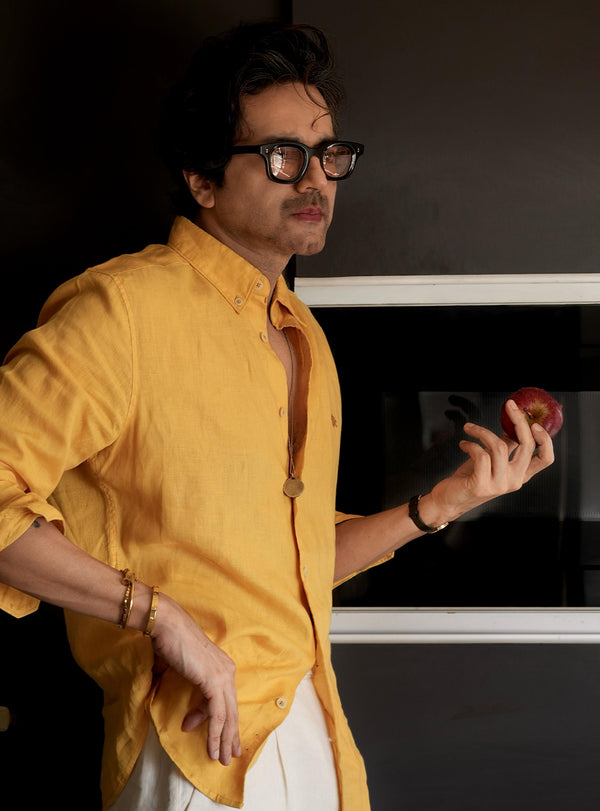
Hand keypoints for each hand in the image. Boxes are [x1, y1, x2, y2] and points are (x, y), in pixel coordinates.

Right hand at [149, 593, 241, 765]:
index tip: (203, 733)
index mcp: (222, 666)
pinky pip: (218, 715)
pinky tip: (211, 748)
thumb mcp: (180, 669)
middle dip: (231, 735)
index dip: (219, 720)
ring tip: (220, 759)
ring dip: (224, 740)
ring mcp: (223, 676)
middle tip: (229, 755)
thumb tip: (180, 707)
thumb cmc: (170, 642)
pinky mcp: (215, 682)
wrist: (167, 625)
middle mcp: (227, 671)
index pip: (225, 699)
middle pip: (232, 710)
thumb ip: (185, 687)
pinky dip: (215, 734)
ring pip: (228, 716)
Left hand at [426, 398, 554, 522]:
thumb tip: (513, 424)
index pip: (546, 458)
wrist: (449, 499)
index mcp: (521, 475)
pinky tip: (463, 444)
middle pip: (527, 445)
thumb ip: (506, 446)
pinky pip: (481, 455)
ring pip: (499, 446)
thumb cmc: (471, 477)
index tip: (535, 422)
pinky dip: (470, 444)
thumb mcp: (493, 460)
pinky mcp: (482, 486)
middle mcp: (514, 481)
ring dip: (481, 431)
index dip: (545, 439)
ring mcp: (499, 485)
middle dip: (519, 420)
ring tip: (469, 428)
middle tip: (509, 406)